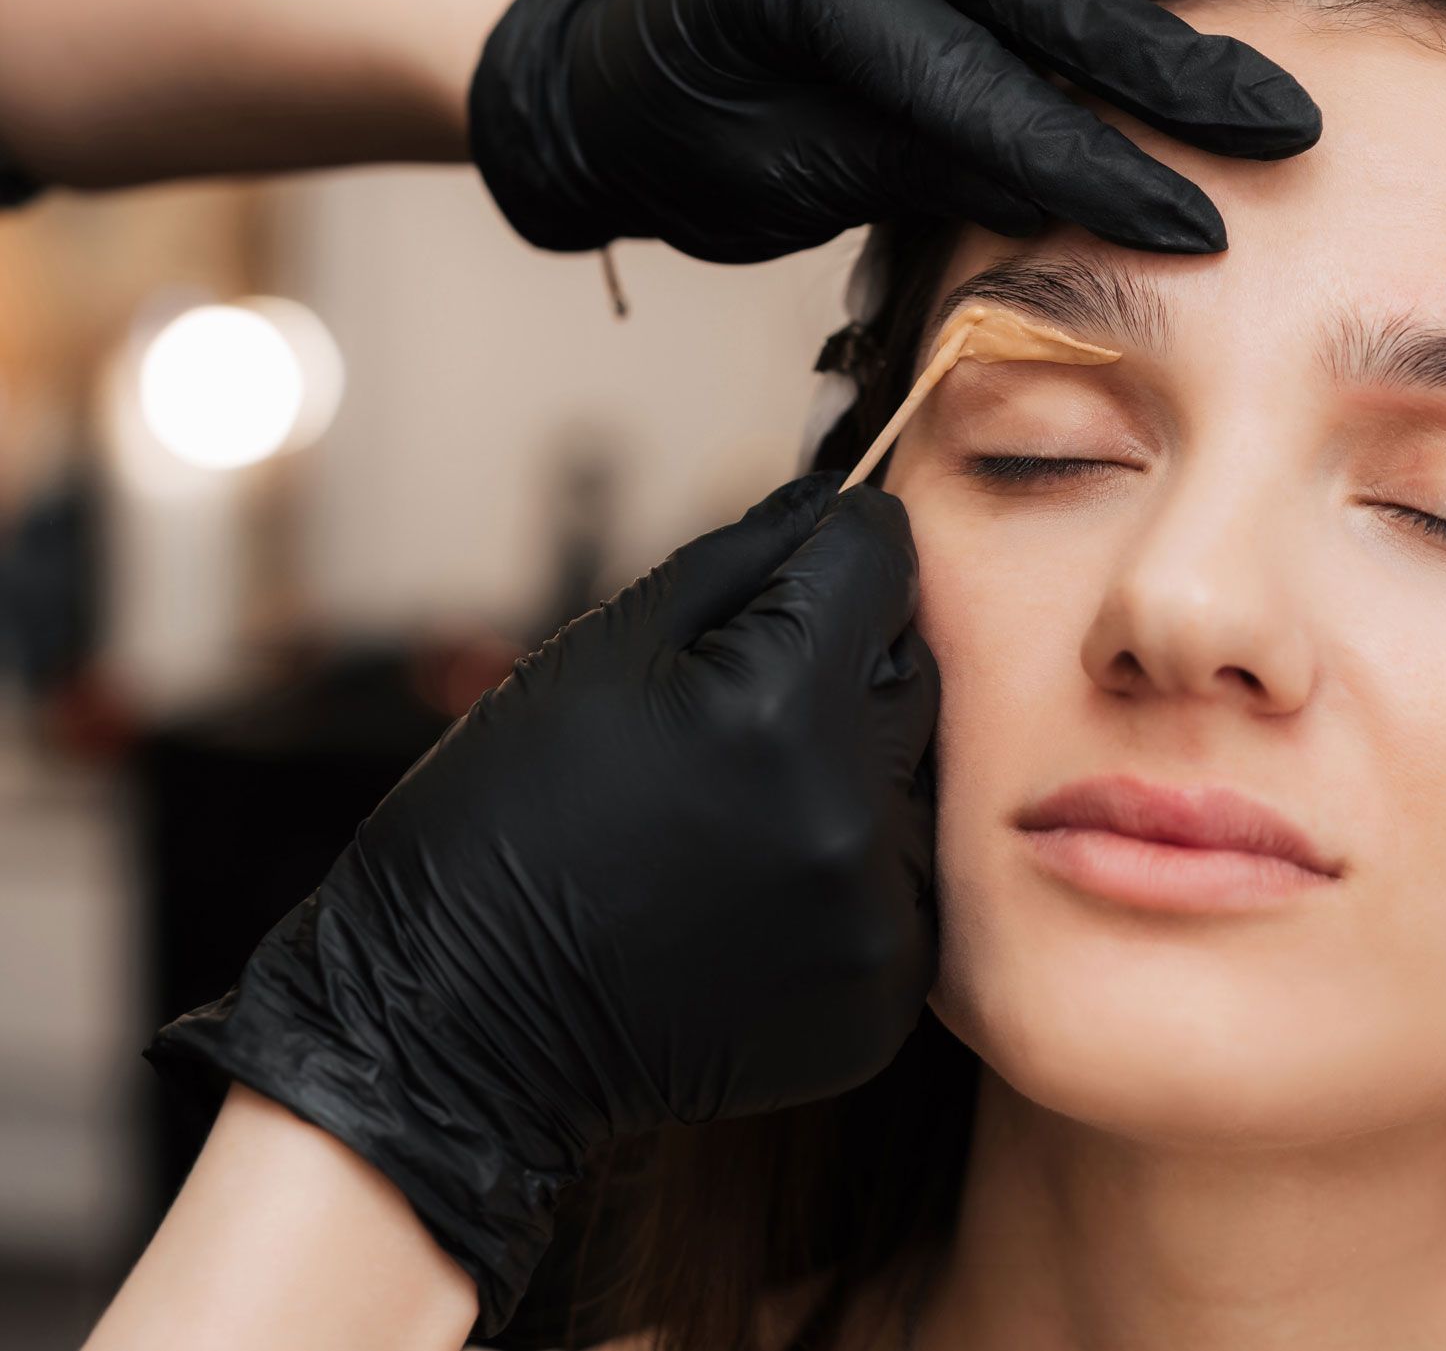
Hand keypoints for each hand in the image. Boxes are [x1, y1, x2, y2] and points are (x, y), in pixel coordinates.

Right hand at [147, 471, 938, 1333]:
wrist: (453, 1025)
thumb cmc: (503, 819)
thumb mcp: (600, 650)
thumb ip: (741, 558)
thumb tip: (836, 499)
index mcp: (776, 706)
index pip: (880, 563)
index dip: (838, 549)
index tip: (811, 563)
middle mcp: (847, 813)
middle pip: (909, 672)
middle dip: (843, 667)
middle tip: (740, 714)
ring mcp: (871, 917)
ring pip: (914, 783)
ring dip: (853, 774)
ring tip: (734, 816)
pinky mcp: (879, 998)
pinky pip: (901, 887)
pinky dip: (848, 873)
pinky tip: (753, 891)